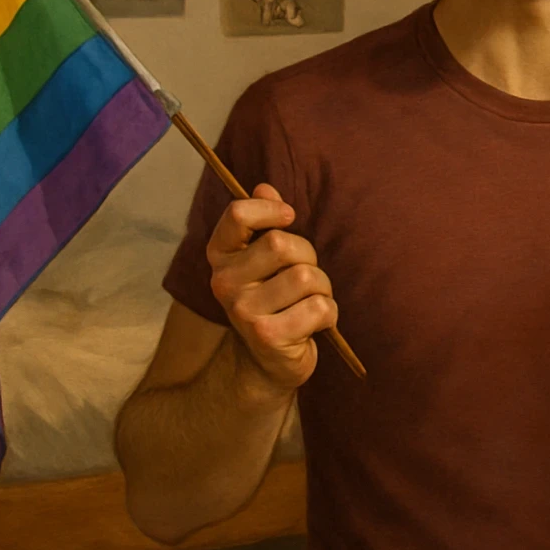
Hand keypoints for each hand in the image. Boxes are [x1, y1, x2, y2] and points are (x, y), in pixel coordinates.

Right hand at [206, 183, 336, 393]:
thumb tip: (263, 187)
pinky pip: (319, 308)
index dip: (270, 210)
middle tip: (305, 279)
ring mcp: (243, 311)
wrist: (268, 362)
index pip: (237, 214)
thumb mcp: (265, 259)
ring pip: (306, 277)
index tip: (289, 218)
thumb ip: (264, 222)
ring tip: (309, 303)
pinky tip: (313, 325)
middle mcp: (224, 282)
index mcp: (220, 256)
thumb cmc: (275, 299)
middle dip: (309, 258)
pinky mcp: (268, 336)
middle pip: (283, 244)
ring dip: (322, 289)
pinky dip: (328, 314)